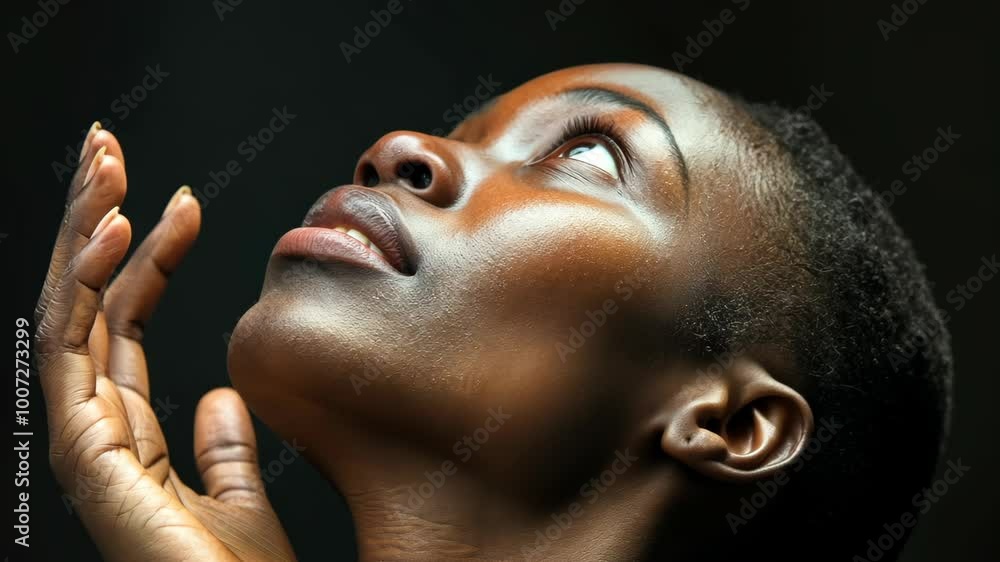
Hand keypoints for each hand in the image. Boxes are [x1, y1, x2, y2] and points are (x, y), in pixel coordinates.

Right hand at [34, 124, 295, 560]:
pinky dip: (89, 284)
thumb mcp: (239, 495)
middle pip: (86, 303)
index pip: (125, 320)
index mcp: (129, 429)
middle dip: (95, 221)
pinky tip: (118, 230)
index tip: (182, 203)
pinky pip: (76, 348)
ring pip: (71, 309)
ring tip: (109, 163)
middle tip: (111, 149)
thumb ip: (222, 446)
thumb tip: (218, 394)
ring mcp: (83, 437)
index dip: (147, 257)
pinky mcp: (86, 453)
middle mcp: (96, 425)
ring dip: (86, 230)